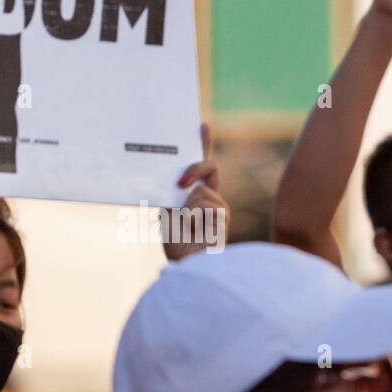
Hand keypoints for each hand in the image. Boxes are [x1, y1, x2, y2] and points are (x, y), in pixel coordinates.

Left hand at [163, 123, 228, 260]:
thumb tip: (168, 177)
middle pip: (208, 168)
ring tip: (186, 229)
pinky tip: (195, 232)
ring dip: (186, 209)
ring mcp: (220, 207)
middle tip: (180, 183)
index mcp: (196, 196)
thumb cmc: (176, 243)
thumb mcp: (167, 212)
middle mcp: (211, 198)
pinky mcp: (224, 215)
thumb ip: (171, 195)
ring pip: (199, 191)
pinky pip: (202, 204)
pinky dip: (192, 217)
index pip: (203, 167)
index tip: (201, 126)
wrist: (187, 265)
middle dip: (194, 168)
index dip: (204, 145)